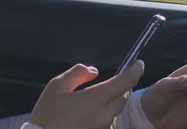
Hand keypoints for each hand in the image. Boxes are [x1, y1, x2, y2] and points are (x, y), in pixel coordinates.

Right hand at [29, 61, 143, 128]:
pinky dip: (104, 112)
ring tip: (98, 96)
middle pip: (123, 97)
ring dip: (113, 100)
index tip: (138, 63)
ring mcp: (103, 126)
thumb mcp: (57, 85)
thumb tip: (94, 71)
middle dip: (122, 86)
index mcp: (96, 98)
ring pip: (116, 110)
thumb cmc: (48, 114)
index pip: (126, 81)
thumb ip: (78, 73)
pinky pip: (108, 120)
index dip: (135, 70)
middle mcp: (105, 114)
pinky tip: (90, 110)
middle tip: (116, 79)